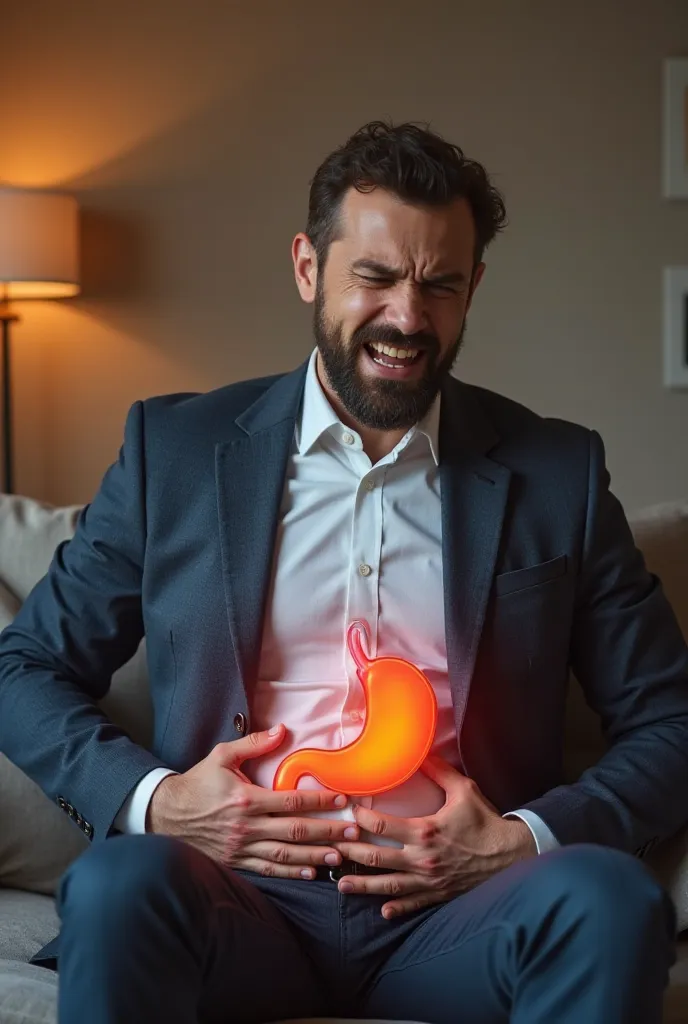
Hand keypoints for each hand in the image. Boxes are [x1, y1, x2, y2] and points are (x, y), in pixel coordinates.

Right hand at [147, 723, 358, 877]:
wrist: (165, 815)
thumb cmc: (197, 783)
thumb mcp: (221, 756)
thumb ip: (253, 744)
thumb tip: (282, 730)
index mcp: (246, 799)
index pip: (291, 801)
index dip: (319, 801)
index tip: (342, 800)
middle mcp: (246, 826)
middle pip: (295, 831)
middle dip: (326, 831)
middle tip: (352, 831)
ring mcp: (241, 847)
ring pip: (285, 854)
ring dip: (314, 856)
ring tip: (339, 856)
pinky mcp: (235, 862)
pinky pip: (267, 869)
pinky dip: (290, 872)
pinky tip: (310, 873)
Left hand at [333, 755, 536, 918]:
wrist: (512, 855)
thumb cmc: (486, 821)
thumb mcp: (464, 790)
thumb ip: (439, 772)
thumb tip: (421, 752)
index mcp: (425, 830)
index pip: (381, 825)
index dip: (360, 818)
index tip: (349, 812)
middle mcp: (422, 858)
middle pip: (377, 858)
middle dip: (351, 853)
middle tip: (331, 849)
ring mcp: (429, 880)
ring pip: (388, 885)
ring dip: (363, 886)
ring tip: (341, 886)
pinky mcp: (439, 893)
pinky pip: (413, 904)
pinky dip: (396, 908)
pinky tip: (381, 910)